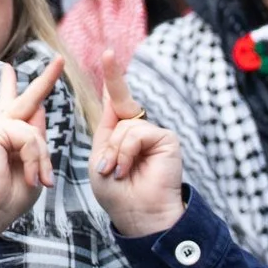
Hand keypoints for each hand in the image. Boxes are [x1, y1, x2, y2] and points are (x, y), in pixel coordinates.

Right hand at [0, 58, 61, 253]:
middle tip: (59, 60)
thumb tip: (39, 110)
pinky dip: (34, 158)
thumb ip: (36, 142)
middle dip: (45, 80)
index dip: (17, 88)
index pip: (14, 107)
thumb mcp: (32, 168)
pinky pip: (29, 136)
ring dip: (41, 158)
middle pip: (25, 99)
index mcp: (4, 137)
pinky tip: (28, 174)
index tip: (10, 70)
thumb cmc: (6, 198)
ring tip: (37, 180)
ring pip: (34, 130)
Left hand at [87, 66, 184, 236]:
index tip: (108, 53)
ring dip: (114, 151)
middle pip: (121, 103)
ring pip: (124, 126)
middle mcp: (138, 129)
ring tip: (116, 171)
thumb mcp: (101, 157)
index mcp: (119, 132)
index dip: (112, 78)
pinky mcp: (167, 138)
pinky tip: (127, 169)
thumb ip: (106, 129)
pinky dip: (126, 151)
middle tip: (107, 67)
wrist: (137, 214)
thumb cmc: (116, 192)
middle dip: (112, 88)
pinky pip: (136, 133)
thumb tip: (113, 98)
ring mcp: (153, 133)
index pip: (115, 101)